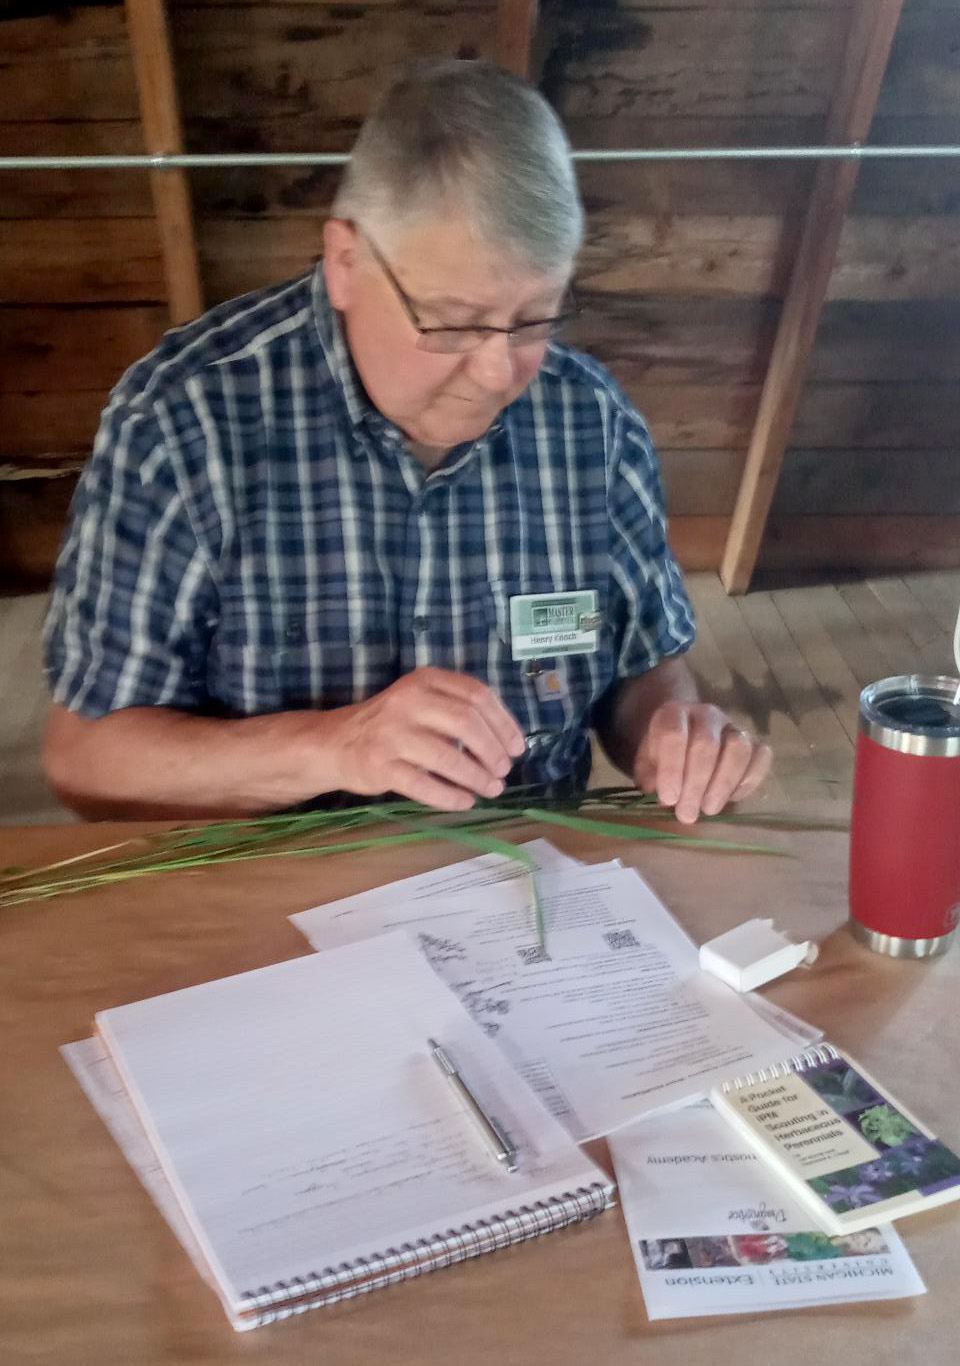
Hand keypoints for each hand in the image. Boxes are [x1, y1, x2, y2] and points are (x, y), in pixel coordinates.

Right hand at [321, 667, 525, 810]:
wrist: (335, 742)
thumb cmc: (391, 724)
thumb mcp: (421, 700)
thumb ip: (457, 708)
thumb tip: (505, 740)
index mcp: (424, 680)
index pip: (476, 694)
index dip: (503, 722)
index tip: (517, 746)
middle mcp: (408, 702)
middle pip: (465, 722)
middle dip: (492, 750)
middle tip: (504, 770)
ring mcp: (392, 734)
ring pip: (447, 757)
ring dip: (477, 777)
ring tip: (492, 789)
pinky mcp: (380, 766)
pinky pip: (424, 785)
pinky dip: (450, 797)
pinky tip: (465, 802)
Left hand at [632, 700, 771, 824]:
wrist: (683, 736)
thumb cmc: (661, 755)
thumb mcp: (646, 764)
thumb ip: (650, 777)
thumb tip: (666, 798)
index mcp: (673, 714)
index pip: (673, 734)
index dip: (671, 769)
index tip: (669, 799)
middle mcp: (705, 714)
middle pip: (707, 744)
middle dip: (696, 783)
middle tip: (688, 813)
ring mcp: (733, 725)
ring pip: (739, 748)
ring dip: (724, 783)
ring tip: (709, 808)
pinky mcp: (754, 741)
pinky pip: (761, 756)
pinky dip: (749, 780)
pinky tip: (732, 797)